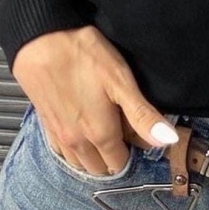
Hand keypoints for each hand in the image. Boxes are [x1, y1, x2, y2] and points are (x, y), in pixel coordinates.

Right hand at [12, 26, 177, 174]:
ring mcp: (58, 135)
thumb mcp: (121, 81)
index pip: (120, 164)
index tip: (138, 134)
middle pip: (99, 168)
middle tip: (122, 131)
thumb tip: (168, 141)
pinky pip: (61, 152)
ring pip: (79, 164)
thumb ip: (143, 115)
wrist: (40, 40)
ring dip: (92, 157)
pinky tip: (80, 130)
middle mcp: (77, 142)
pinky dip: (73, 150)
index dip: (133, 152)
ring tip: (103, 132)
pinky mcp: (45, 125)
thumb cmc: (84, 56)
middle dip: (113, 158)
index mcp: (100, 134)